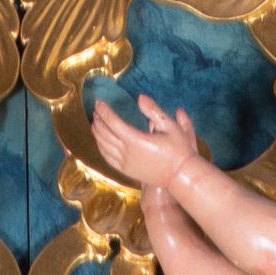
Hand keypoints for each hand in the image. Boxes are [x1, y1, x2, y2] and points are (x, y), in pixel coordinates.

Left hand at [90, 91, 204, 191]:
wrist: (180, 176)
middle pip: (105, 134)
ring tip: (95, 123)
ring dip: (97, 134)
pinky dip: (101, 149)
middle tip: (96, 110)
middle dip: (99, 121)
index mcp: (136, 140)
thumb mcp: (171, 127)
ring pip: (104, 147)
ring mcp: (126, 164)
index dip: (105, 112)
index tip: (99, 103)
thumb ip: (154, 111)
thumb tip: (140, 98)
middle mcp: (127, 153)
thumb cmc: (178, 151)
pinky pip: (108, 159)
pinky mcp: (127, 171)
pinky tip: (100, 142)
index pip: (114, 123)